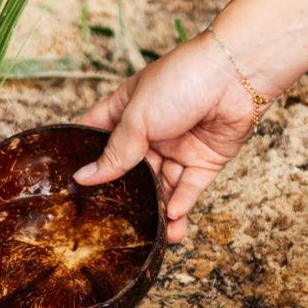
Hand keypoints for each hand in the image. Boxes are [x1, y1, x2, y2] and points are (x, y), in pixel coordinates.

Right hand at [74, 36, 264, 242]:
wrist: (237, 76)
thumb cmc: (182, 80)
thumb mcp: (138, 117)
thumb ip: (116, 151)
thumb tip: (86, 177)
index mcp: (128, 109)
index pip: (98, 134)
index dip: (85, 156)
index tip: (70, 183)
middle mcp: (152, 130)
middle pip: (131, 168)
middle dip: (124, 191)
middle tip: (109, 219)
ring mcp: (178, 146)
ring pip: (162, 184)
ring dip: (158, 207)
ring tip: (151, 232)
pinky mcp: (205, 159)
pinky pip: (189, 187)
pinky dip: (181, 203)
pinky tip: (174, 218)